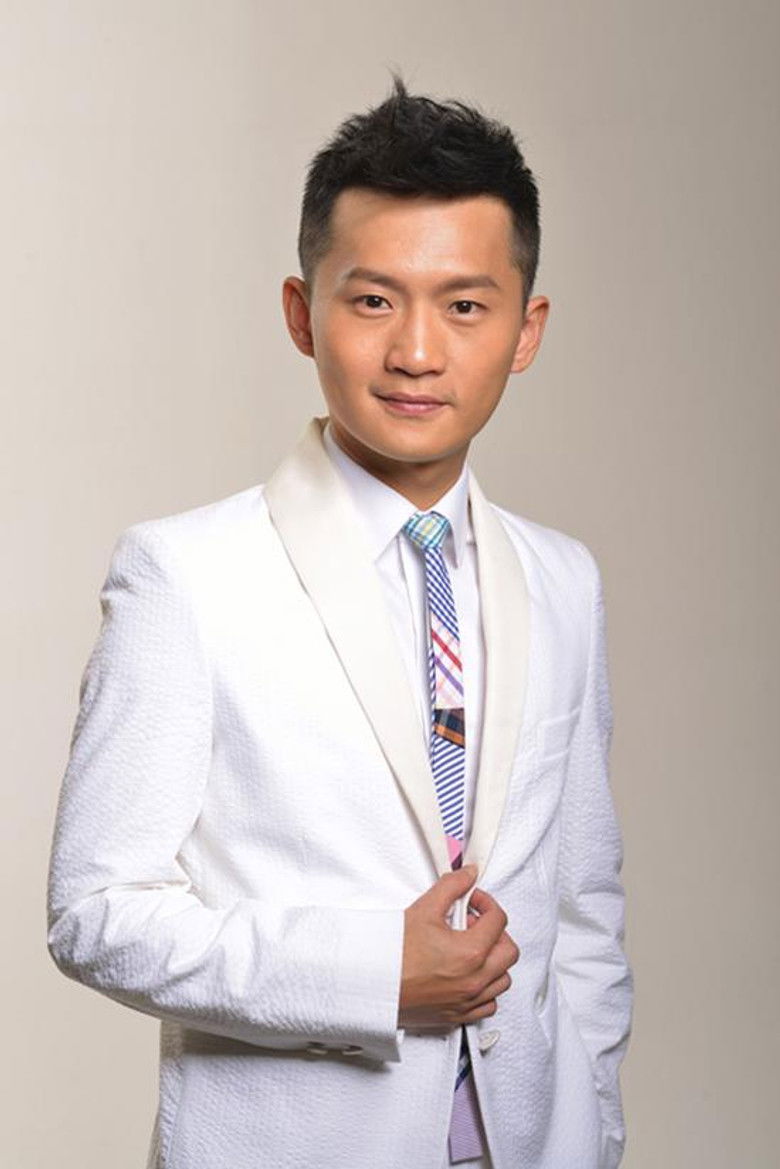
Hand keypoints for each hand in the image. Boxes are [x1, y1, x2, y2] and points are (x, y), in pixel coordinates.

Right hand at [397, 864, 519, 1032]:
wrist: (373, 983)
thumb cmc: (394, 953)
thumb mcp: (425, 909)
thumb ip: (452, 886)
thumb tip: (468, 875)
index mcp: (471, 952)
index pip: (499, 920)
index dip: (486, 903)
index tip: (472, 901)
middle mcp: (475, 980)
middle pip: (509, 951)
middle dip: (495, 932)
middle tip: (473, 924)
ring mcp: (468, 1000)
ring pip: (502, 979)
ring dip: (493, 961)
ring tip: (470, 948)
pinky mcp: (458, 1015)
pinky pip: (489, 1004)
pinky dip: (485, 988)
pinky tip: (468, 975)